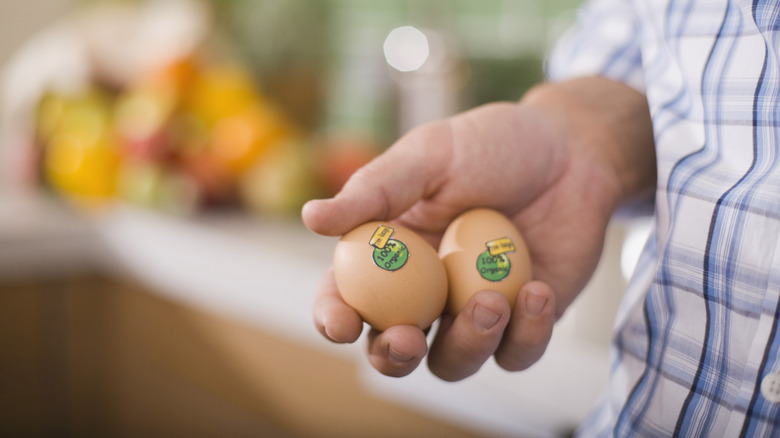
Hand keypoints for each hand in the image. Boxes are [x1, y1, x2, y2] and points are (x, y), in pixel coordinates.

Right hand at [303, 77, 654, 378]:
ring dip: (467, 343)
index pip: (347, 297)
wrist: (573, 151)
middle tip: (407, 338)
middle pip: (392, 350)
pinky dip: (525, 334)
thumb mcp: (431, 156)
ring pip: (453, 362)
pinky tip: (537, 290)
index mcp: (389, 254)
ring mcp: (473, 310)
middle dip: (392, 357)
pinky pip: (515, 354)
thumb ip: (376, 190)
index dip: (334, 318)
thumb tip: (310, 218)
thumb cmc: (492, 145)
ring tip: (492, 299)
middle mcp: (425, 292)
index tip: (341, 323)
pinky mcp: (524, 321)